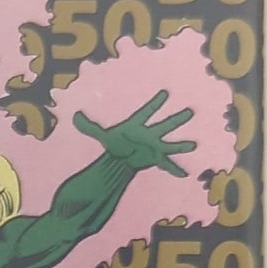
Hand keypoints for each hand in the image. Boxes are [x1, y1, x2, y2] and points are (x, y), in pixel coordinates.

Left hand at [73, 89, 196, 175]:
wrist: (121, 158)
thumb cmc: (116, 143)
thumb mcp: (102, 135)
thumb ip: (89, 127)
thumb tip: (74, 116)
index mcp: (138, 125)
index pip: (146, 112)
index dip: (155, 103)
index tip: (164, 93)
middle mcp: (150, 134)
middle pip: (164, 125)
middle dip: (176, 120)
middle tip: (189, 111)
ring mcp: (155, 146)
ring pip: (170, 144)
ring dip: (181, 145)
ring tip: (193, 145)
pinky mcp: (156, 158)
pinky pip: (167, 164)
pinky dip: (175, 169)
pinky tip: (184, 174)